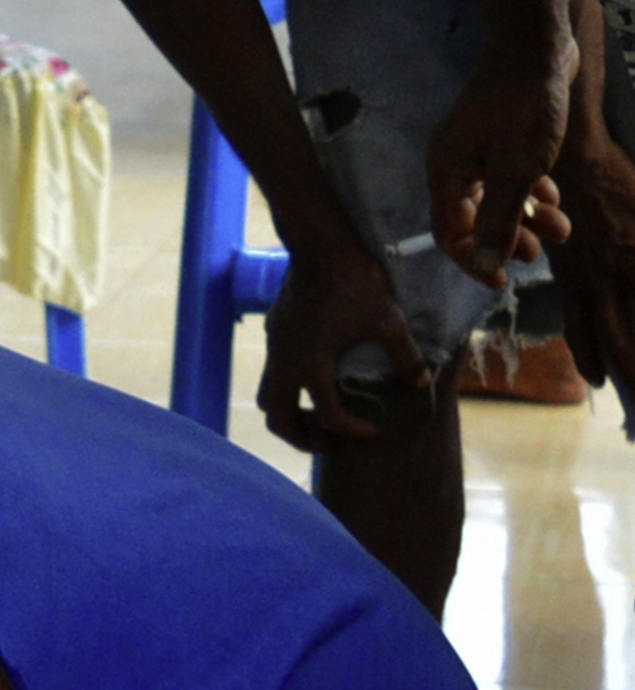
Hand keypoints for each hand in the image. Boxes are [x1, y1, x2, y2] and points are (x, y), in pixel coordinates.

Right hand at [258, 234, 429, 447]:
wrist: (320, 245)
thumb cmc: (355, 283)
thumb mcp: (388, 321)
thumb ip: (405, 357)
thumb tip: (420, 382)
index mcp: (313, 367)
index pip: (328, 416)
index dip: (351, 430)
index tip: (371, 432)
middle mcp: (287, 363)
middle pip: (279, 419)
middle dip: (302, 438)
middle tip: (328, 444)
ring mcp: (276, 348)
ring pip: (268, 398)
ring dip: (288, 415)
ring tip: (313, 419)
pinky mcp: (275, 332)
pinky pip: (272, 373)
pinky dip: (288, 388)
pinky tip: (311, 377)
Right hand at [428, 56, 571, 288]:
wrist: (537, 45)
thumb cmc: (525, 107)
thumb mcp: (517, 169)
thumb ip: (500, 219)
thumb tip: (486, 265)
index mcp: (446, 173)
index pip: (450, 232)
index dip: (473, 260)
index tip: (503, 281)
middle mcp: (454, 165)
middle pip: (473, 218)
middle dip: (507, 239)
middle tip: (538, 255)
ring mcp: (477, 150)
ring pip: (497, 199)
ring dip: (528, 218)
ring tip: (561, 230)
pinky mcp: (500, 137)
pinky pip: (509, 177)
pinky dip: (531, 192)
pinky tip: (553, 196)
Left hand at [552, 133, 634, 400]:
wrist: (574, 160)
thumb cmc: (569, 200)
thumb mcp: (566, 248)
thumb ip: (582, 279)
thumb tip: (594, 302)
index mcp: (577, 282)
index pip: (585, 334)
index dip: (595, 361)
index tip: (600, 383)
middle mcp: (603, 280)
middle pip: (620, 339)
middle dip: (633, 370)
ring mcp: (630, 264)